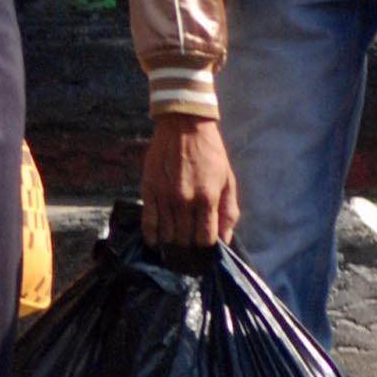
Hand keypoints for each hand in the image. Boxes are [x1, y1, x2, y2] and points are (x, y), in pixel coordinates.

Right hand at [141, 113, 237, 248]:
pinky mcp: (149, 190)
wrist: (184, 125)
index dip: (205, 249)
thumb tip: (225, 239)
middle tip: (189, 251)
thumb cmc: (210, 153)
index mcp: (208, 198)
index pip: (205, 238)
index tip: (204, 250)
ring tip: (174, 246)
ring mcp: (165, 196)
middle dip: (189, 249)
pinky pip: (148, 222)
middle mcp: (185, 200)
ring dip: (172, 244)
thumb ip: (228, 211)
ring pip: (167, 234)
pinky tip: (155, 242)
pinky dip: (151, 236)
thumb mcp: (227, 180)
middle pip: (185, 239)